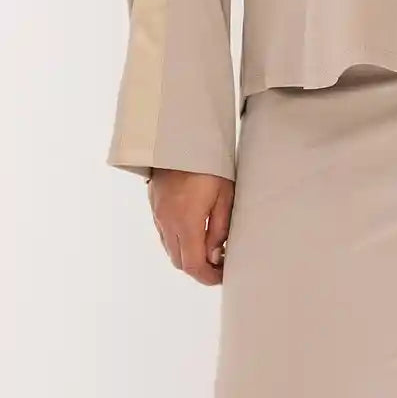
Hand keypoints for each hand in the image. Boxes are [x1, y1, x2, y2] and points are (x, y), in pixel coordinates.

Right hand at [148, 168, 234, 285]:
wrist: (181, 137)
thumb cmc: (209, 163)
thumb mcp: (224, 194)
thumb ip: (220, 228)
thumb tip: (215, 255)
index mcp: (186, 223)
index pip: (194, 266)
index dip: (209, 277)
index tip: (224, 275)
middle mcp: (167, 223)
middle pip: (180, 262)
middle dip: (200, 269)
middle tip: (220, 263)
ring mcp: (158, 215)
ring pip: (170, 250)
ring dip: (188, 255)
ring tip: (211, 248)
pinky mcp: (155, 206)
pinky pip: (165, 235)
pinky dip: (179, 242)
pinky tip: (195, 232)